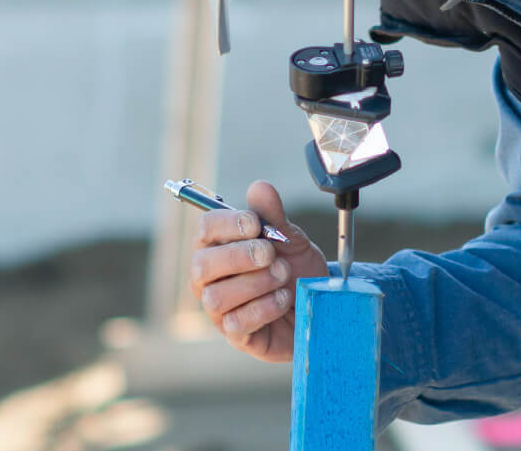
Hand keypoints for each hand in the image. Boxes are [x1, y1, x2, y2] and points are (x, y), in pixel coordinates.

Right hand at [189, 180, 326, 362]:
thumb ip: (274, 216)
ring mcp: (220, 309)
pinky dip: (265, 307)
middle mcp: (211, 278)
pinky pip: (237, 323)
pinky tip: (283, 298)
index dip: (227, 224)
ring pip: (217, 297)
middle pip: (202, 264)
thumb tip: (259, 186)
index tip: (255, 224)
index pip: (205, 229)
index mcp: (220, 246)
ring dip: (256, 283)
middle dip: (239, 256)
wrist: (318, 304)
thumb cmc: (295, 269)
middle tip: (270, 254)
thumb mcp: (291, 239)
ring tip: (283, 276)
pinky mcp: (235, 334)